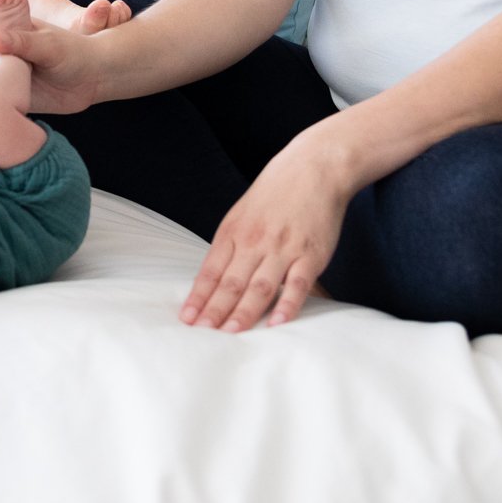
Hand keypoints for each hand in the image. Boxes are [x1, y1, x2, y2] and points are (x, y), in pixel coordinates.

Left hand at [183, 134, 350, 331]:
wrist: (314, 168)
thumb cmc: (276, 194)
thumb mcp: (242, 214)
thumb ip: (230, 247)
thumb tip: (212, 281)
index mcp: (234, 232)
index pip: (211, 271)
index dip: (198, 297)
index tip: (187, 319)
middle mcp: (255, 242)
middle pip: (231, 283)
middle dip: (215, 310)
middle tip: (203, 334)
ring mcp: (283, 249)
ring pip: (260, 287)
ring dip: (244, 313)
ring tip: (231, 334)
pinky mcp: (311, 255)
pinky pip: (297, 285)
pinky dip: (287, 305)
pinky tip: (276, 323)